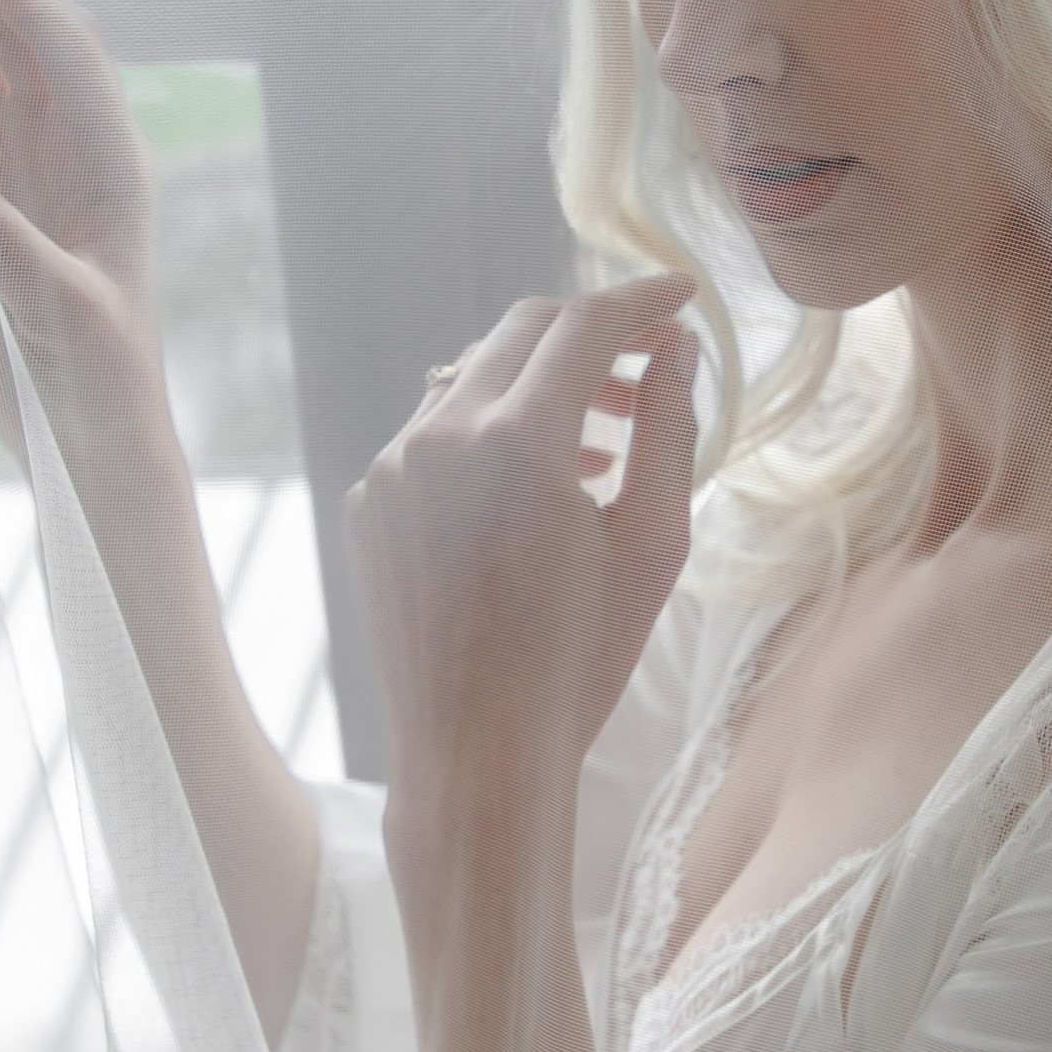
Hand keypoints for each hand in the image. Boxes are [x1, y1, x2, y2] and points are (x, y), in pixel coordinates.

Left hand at [346, 278, 698, 815]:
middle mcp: (439, 437)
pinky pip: (435, 434)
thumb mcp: (652, 545)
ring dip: (541, 388)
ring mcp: (391, 469)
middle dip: (590, 337)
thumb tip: (674, 350)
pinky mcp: (368, 504)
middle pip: (522, 332)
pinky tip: (537, 491)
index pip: (584, 326)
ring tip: (603, 447)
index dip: (640, 302)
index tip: (683, 298)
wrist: (476, 753)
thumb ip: (668, 429)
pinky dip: (491, 435)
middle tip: (648, 372)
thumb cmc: (578, 662)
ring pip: (473, 377)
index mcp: (516, 442)